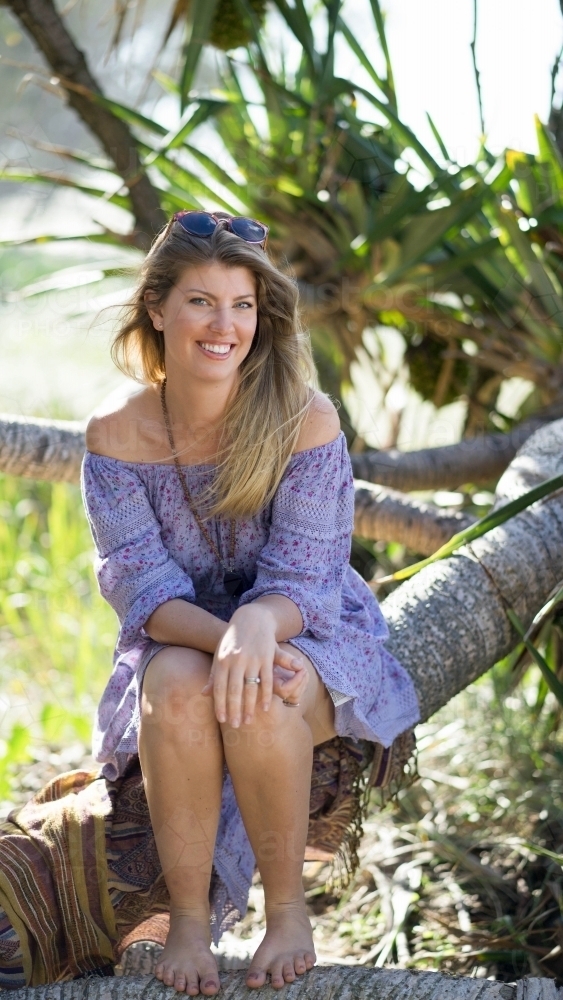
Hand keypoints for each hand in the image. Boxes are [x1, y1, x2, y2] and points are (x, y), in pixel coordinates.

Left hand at [201, 606, 307, 726]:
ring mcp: (253, 659)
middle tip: (235, 726)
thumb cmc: (233, 639)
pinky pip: (267, 680)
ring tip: (248, 721)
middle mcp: (237, 660)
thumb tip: (204, 694)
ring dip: (250, 707)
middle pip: (234, 690)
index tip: (222, 720)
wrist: (252, 618)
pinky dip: (266, 695)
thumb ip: (214, 675)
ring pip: (251, 688)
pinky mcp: (267, 657)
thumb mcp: (220, 654)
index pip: (220, 688)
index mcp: (222, 660)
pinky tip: (264, 708)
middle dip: (234, 710)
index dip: (220, 705)